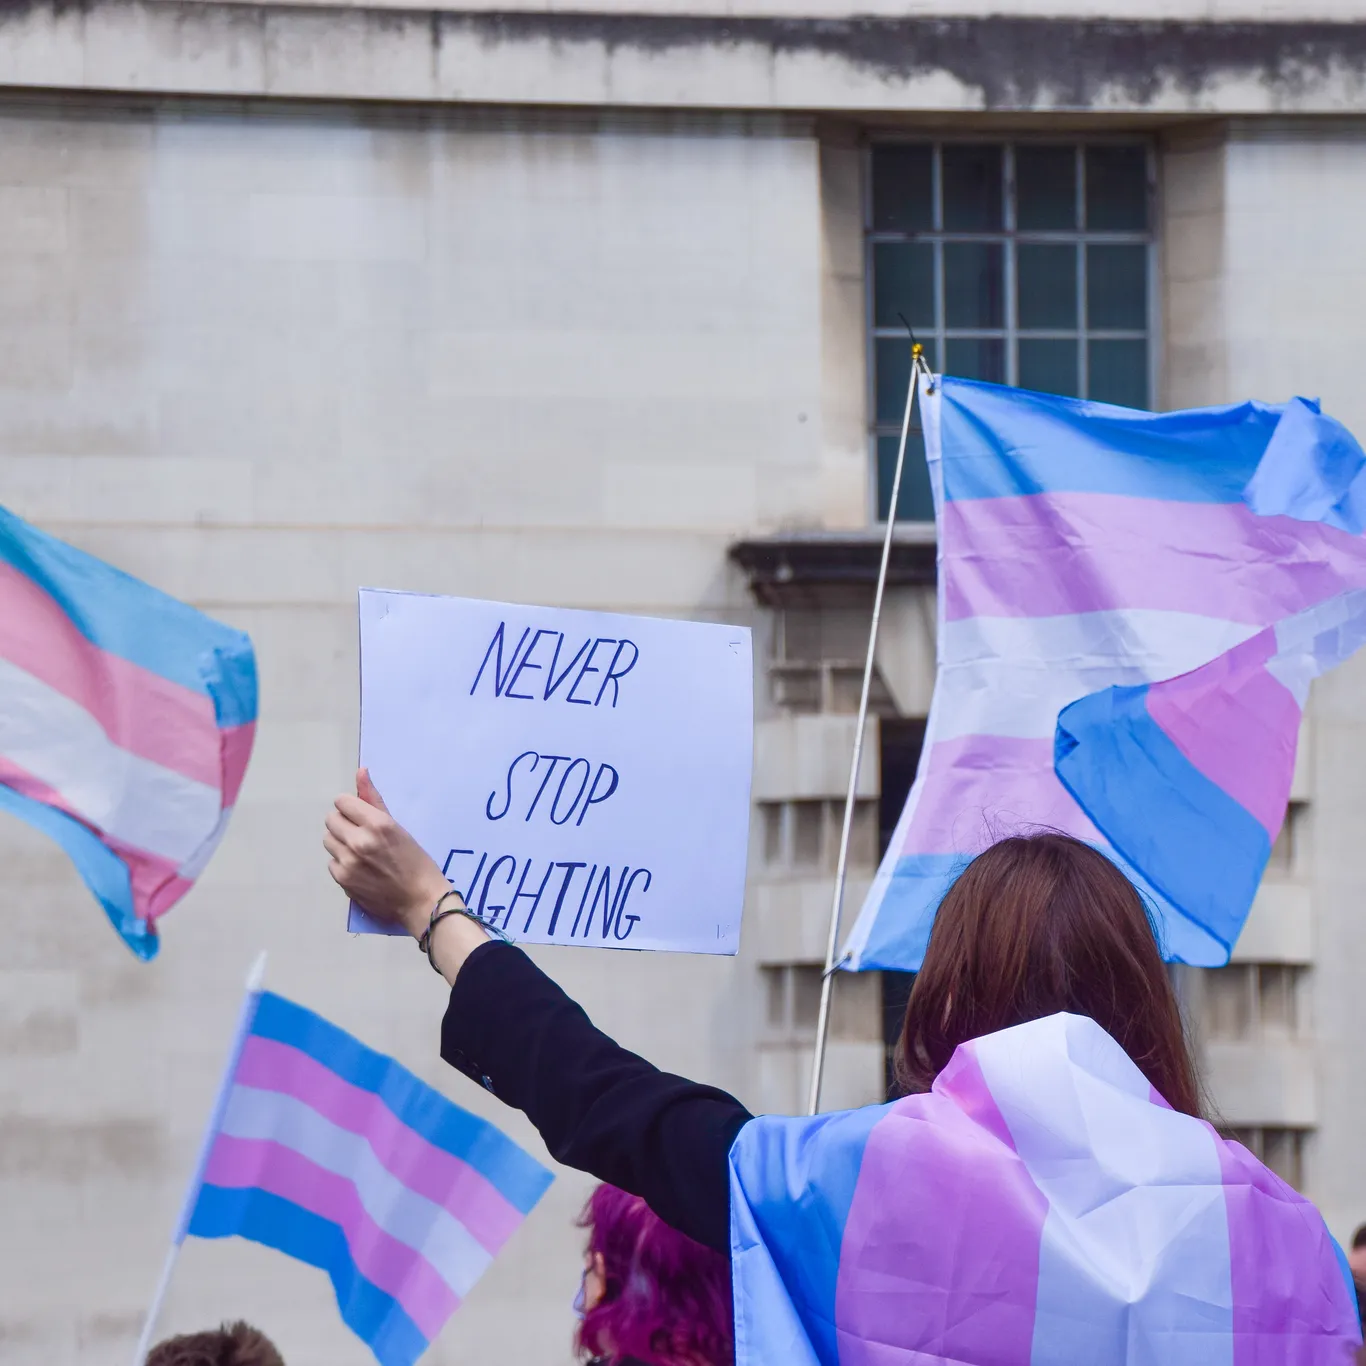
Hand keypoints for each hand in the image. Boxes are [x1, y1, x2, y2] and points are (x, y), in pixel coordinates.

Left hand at [324, 769, 451, 938]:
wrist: (420, 900)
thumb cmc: (416, 861)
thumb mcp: (398, 827)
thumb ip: (374, 800)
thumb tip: (360, 771)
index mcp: (377, 823)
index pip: (342, 802)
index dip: (351, 808)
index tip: (361, 816)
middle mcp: (360, 840)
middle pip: (331, 820)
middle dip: (344, 824)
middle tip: (361, 834)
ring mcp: (348, 862)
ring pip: (328, 840)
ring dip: (341, 842)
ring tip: (360, 852)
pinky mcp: (342, 880)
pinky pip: (332, 861)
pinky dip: (342, 862)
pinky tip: (360, 869)